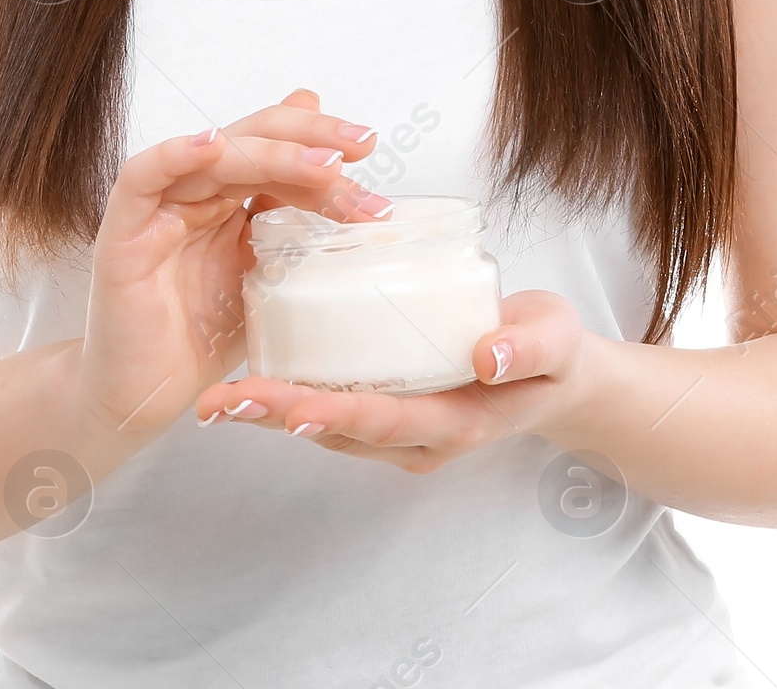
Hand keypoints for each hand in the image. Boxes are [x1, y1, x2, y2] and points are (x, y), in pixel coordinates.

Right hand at [66, 90, 389, 467]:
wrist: (147, 396)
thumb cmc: (201, 338)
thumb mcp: (267, 277)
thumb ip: (294, 225)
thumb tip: (337, 174)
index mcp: (229, 196)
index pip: (276, 145)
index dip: (319, 139)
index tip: (368, 147)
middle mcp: (195, 192)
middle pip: (251, 138)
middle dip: (309, 137)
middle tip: (360, 147)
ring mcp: (159, 209)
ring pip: (213, 156)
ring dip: (270, 153)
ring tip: (323, 167)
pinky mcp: (124, 236)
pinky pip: (142, 179)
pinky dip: (175, 155)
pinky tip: (213, 146)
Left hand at [194, 289, 604, 471]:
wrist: (557, 374)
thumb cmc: (553, 351)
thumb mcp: (554, 339)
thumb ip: (527, 346)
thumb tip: (488, 355)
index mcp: (455, 421)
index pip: (385, 420)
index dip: (336, 415)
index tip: (288, 409)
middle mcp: (419, 437)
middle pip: (342, 430)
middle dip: (281, 416)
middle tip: (224, 402)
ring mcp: (401, 431)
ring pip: (329, 426)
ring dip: (274, 413)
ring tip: (219, 398)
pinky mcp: (389, 410)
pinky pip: (335, 408)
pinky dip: (293, 397)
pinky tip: (254, 376)